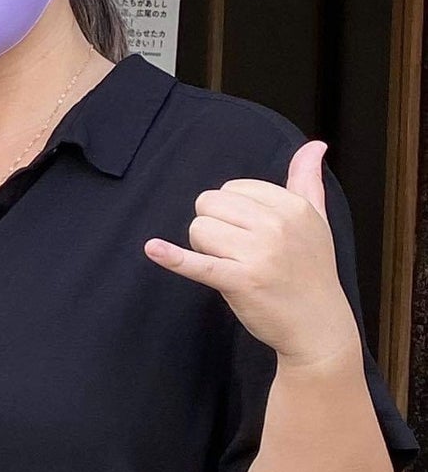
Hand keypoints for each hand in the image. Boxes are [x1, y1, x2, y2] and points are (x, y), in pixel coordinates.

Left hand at [146, 141, 357, 366]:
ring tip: (232, 265)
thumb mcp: (316, 221)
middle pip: (210, 204)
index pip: (233, 187)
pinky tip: (153, 249)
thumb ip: (307, 181)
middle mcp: (277, 225)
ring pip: (198, 229)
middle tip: (238, 251)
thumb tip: (315, 145)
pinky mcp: (240, 281)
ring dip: (204, 248)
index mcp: (293, 206)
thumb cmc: (311, 270)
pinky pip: (197, 263)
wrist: (318, 325)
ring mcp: (259, 253)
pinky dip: (173, 257)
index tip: (251, 232)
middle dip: (214, 226)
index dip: (232, 210)